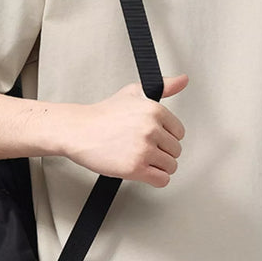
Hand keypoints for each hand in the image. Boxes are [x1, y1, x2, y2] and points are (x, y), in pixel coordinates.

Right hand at [63, 74, 188, 186]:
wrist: (78, 130)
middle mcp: (151, 129)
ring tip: (142, 159)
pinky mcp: (135, 168)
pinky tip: (144, 171)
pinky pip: (161, 180)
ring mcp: (144, 149)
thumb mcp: (134, 93)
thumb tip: (183, 80)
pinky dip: (155, 179)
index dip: (166, 137)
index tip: (154, 137)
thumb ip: (164, 87)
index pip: (179, 132)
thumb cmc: (103, 114)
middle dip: (162, 152)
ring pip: (170, 166)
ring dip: (159, 166)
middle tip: (145, 149)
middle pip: (175, 150)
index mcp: (154, 110)